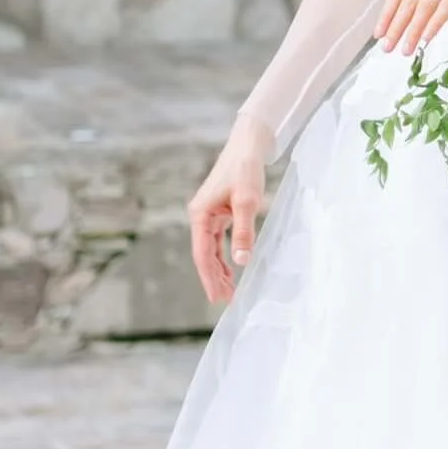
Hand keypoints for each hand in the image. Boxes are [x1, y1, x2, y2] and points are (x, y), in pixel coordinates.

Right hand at [189, 118, 272, 307]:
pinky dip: (224, 256)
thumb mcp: (247, 201)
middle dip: (214, 279)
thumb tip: (241, 261)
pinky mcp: (219, 213)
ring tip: (229, 292)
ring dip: (219, 270)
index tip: (216, 298)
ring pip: (210, 250)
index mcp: (200, 215)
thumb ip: (243, 231)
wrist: (247, 146)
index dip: (209, 278)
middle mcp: (200, 217)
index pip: (202, 254)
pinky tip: (231, 269)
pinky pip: (218, 241)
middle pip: (204, 255)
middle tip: (225, 301)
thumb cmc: (245, 170)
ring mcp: (208, 215)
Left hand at [374, 0, 447, 56]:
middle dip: (395, 25)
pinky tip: (426, 39)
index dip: (388, 12)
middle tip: (386, 47)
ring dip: (412, 29)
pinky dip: (433, 24)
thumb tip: (427, 15)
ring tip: (404, 49)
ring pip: (424, 4)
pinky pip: (445, 6)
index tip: (379, 33)